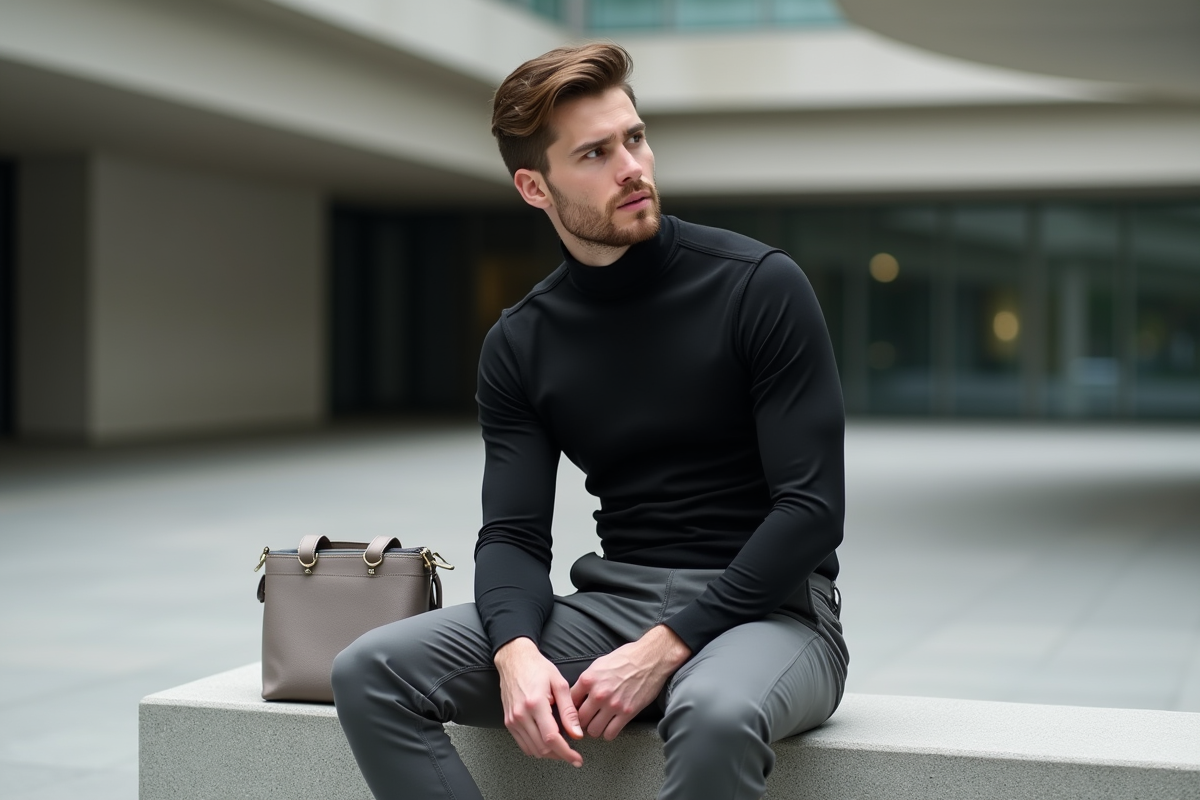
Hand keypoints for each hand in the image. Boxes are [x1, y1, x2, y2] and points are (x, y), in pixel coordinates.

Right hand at [493, 637, 583, 766]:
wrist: (514, 660)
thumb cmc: (537, 668)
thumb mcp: (559, 684)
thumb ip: (569, 710)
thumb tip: (577, 733)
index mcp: (535, 704)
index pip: (551, 738)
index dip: (566, 752)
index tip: (577, 759)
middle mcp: (521, 715)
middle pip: (542, 748)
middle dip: (560, 755)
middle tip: (573, 755)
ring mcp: (512, 720)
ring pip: (532, 750)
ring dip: (549, 754)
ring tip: (562, 750)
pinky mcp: (508, 722)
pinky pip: (523, 744)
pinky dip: (537, 749)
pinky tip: (548, 744)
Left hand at [570, 625, 690, 740]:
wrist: (650, 659)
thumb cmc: (625, 659)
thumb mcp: (599, 664)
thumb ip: (587, 681)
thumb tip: (576, 695)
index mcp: (588, 679)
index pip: (569, 703)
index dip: (570, 709)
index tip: (573, 712)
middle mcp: (598, 694)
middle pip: (579, 720)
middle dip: (581, 722)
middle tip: (586, 720)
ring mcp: (613, 705)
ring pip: (593, 730)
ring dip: (594, 729)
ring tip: (599, 723)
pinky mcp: (627, 713)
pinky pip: (610, 733)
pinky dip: (608, 733)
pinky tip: (611, 725)